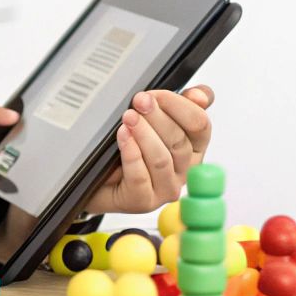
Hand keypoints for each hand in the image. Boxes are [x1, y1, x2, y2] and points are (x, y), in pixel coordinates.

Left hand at [82, 85, 214, 213]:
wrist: (95, 176)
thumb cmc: (127, 146)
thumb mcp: (152, 120)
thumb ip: (179, 104)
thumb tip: (199, 96)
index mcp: (194, 147)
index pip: (200, 125)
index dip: (179, 106)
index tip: (155, 93)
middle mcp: (185, 170)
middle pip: (180, 141)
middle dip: (158, 117)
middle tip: (139, 101)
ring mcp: (166, 188)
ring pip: (162, 159)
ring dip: (144, 134)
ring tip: (128, 117)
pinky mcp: (144, 201)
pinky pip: (140, 176)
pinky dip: (131, 153)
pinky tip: (123, 137)